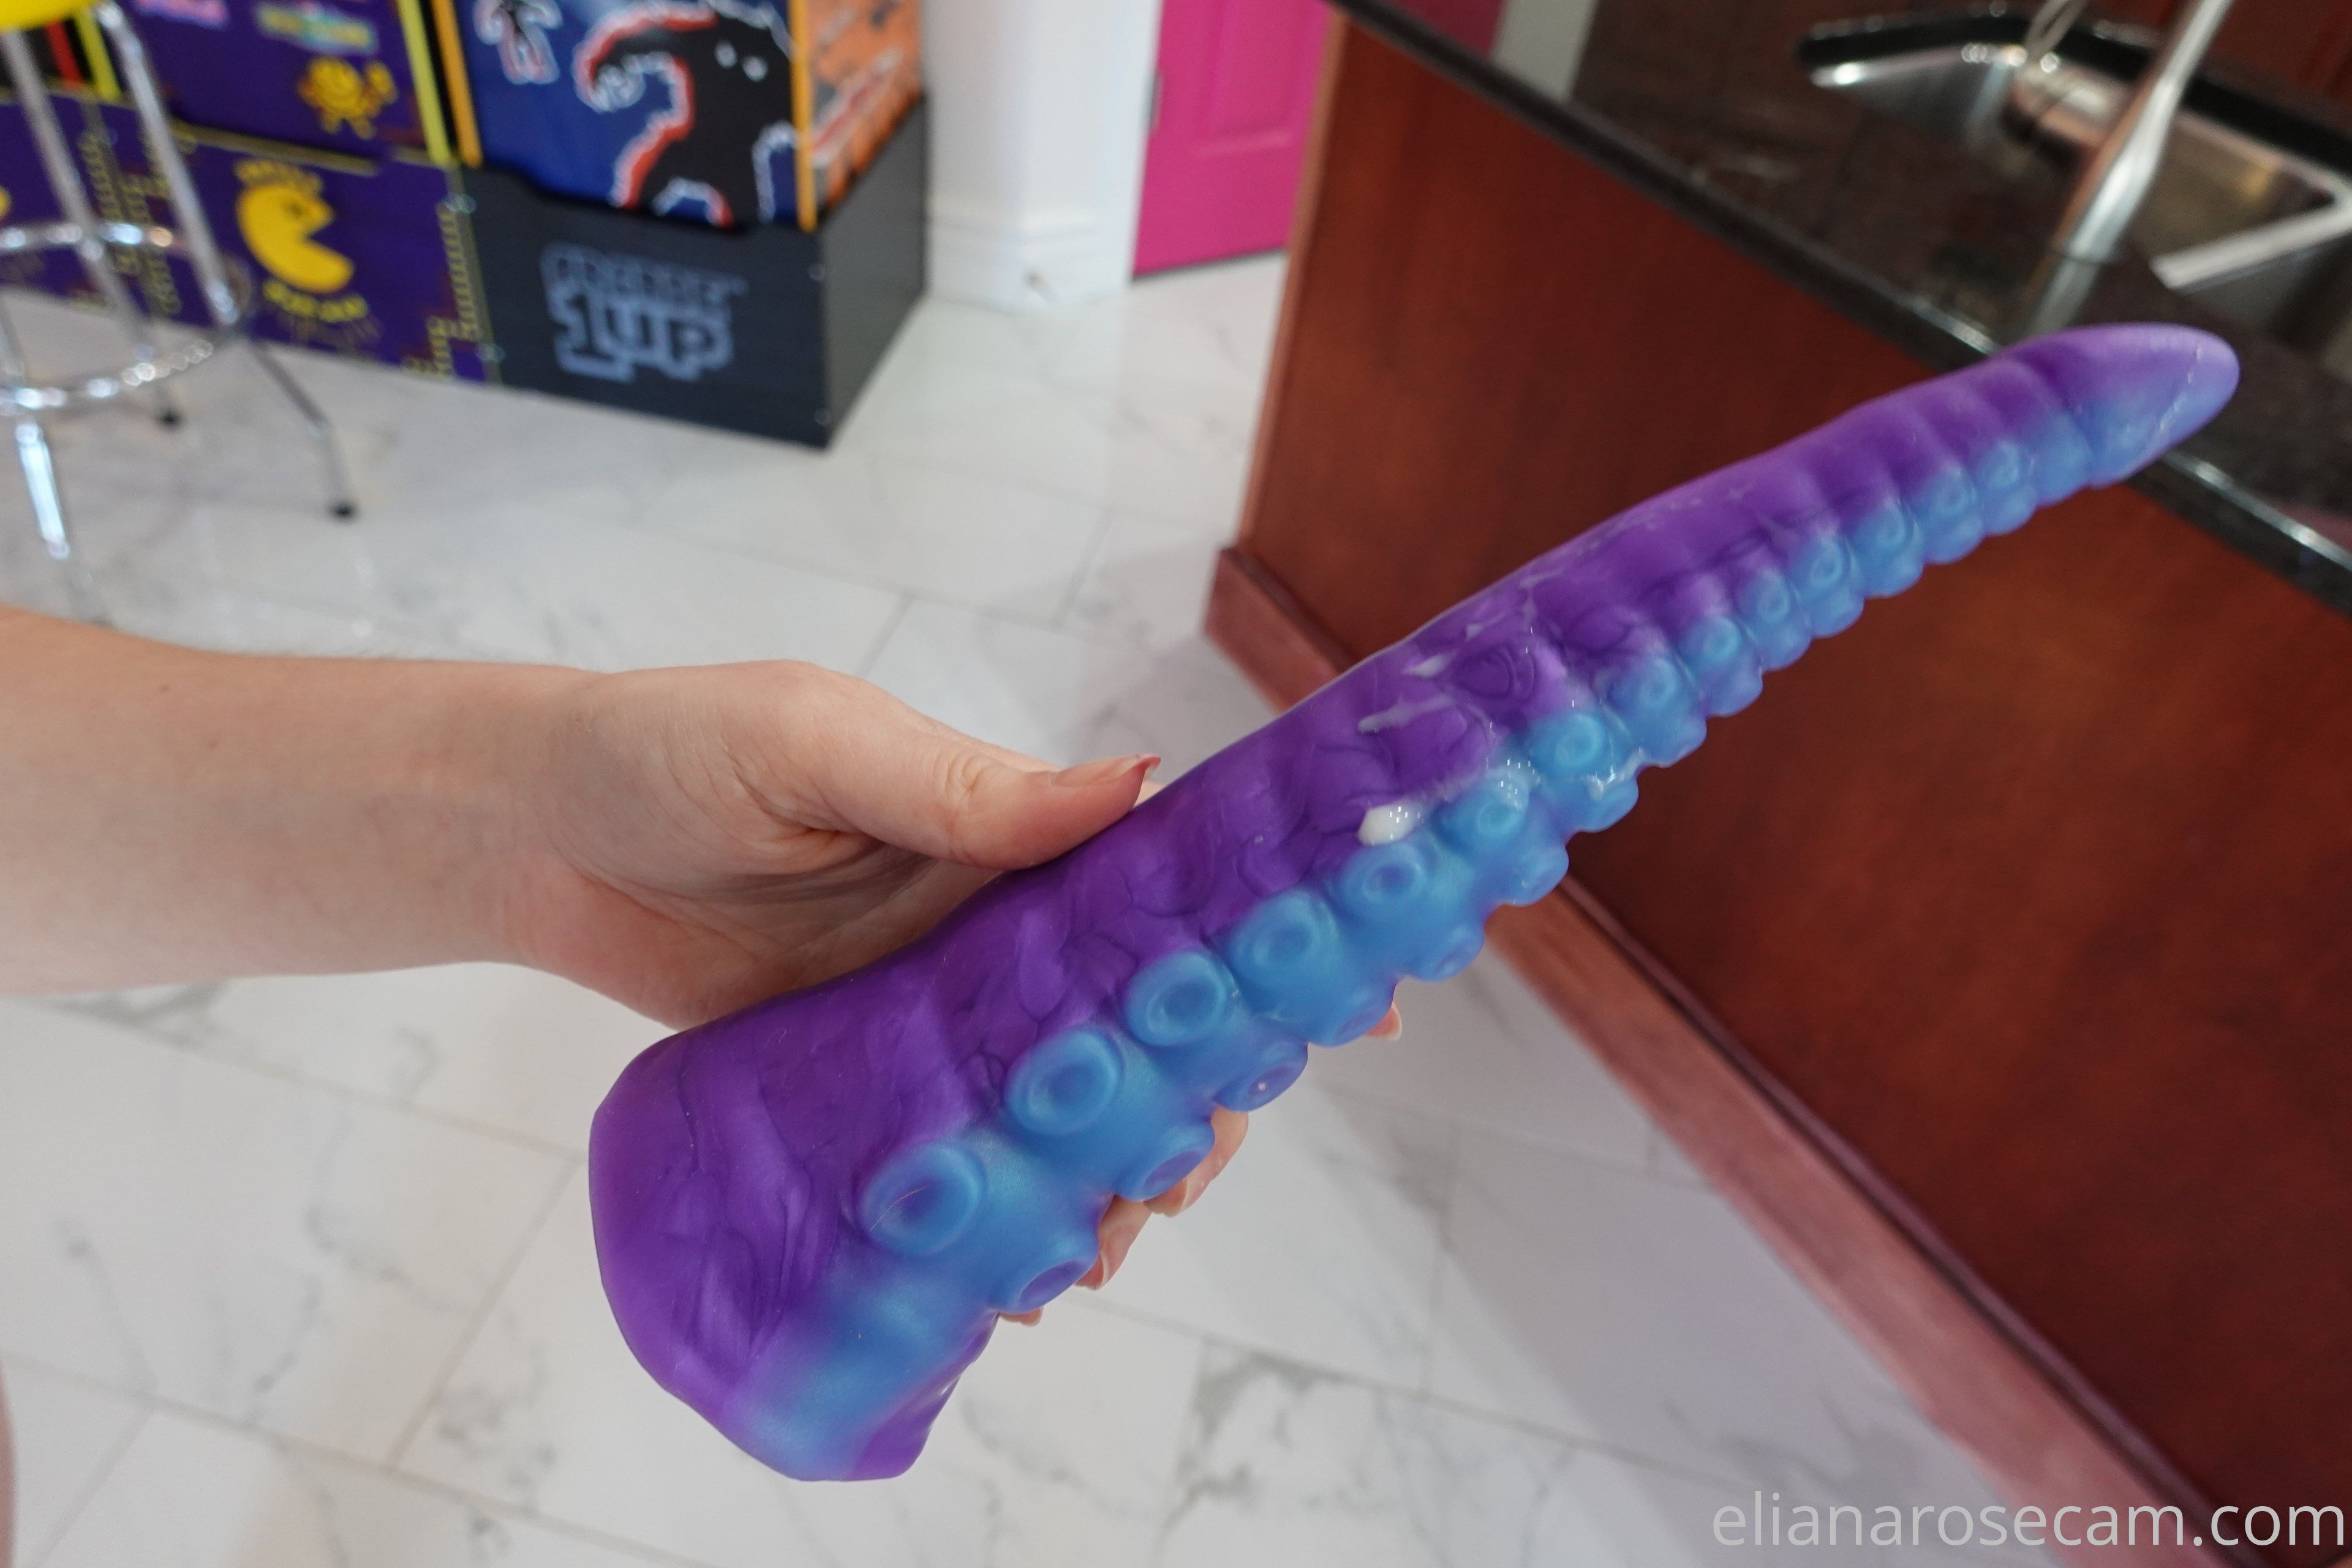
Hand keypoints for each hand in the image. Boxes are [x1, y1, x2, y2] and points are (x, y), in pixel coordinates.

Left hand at [504, 659, 1396, 1315]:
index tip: (1355, 1009)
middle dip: (1187, 1102)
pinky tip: (1010, 1268)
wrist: (534, 834)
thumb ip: (963, 787)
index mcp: (1009, 834)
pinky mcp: (868, 1083)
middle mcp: (993, 930)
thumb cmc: (671, 750)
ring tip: (1093, 1245)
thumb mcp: (817, 742)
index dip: (1261, 947)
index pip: (1168, 888)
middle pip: (1134, 1024)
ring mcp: (934, 1015)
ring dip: (1101, 1175)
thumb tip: (1133, 790)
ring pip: (1060, 1106)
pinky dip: (999, 1209)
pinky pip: (960, 1153)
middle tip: (1178, 1173)